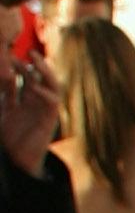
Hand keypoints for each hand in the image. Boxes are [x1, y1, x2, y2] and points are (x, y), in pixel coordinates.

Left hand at [1, 49, 61, 175]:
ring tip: (37, 60)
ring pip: (51, 86)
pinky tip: (36, 86)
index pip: (26, 77)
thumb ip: (6, 94)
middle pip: (40, 78)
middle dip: (35, 64)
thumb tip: (5, 75)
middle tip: (28, 51)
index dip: (20, 65)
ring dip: (45, 72)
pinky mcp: (49, 120)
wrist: (17, 161)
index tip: (9, 54)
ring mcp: (44, 110)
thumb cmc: (9, 137)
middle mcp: (37, 102)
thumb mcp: (3, 111)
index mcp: (25, 100)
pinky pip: (53, 103)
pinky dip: (46, 93)